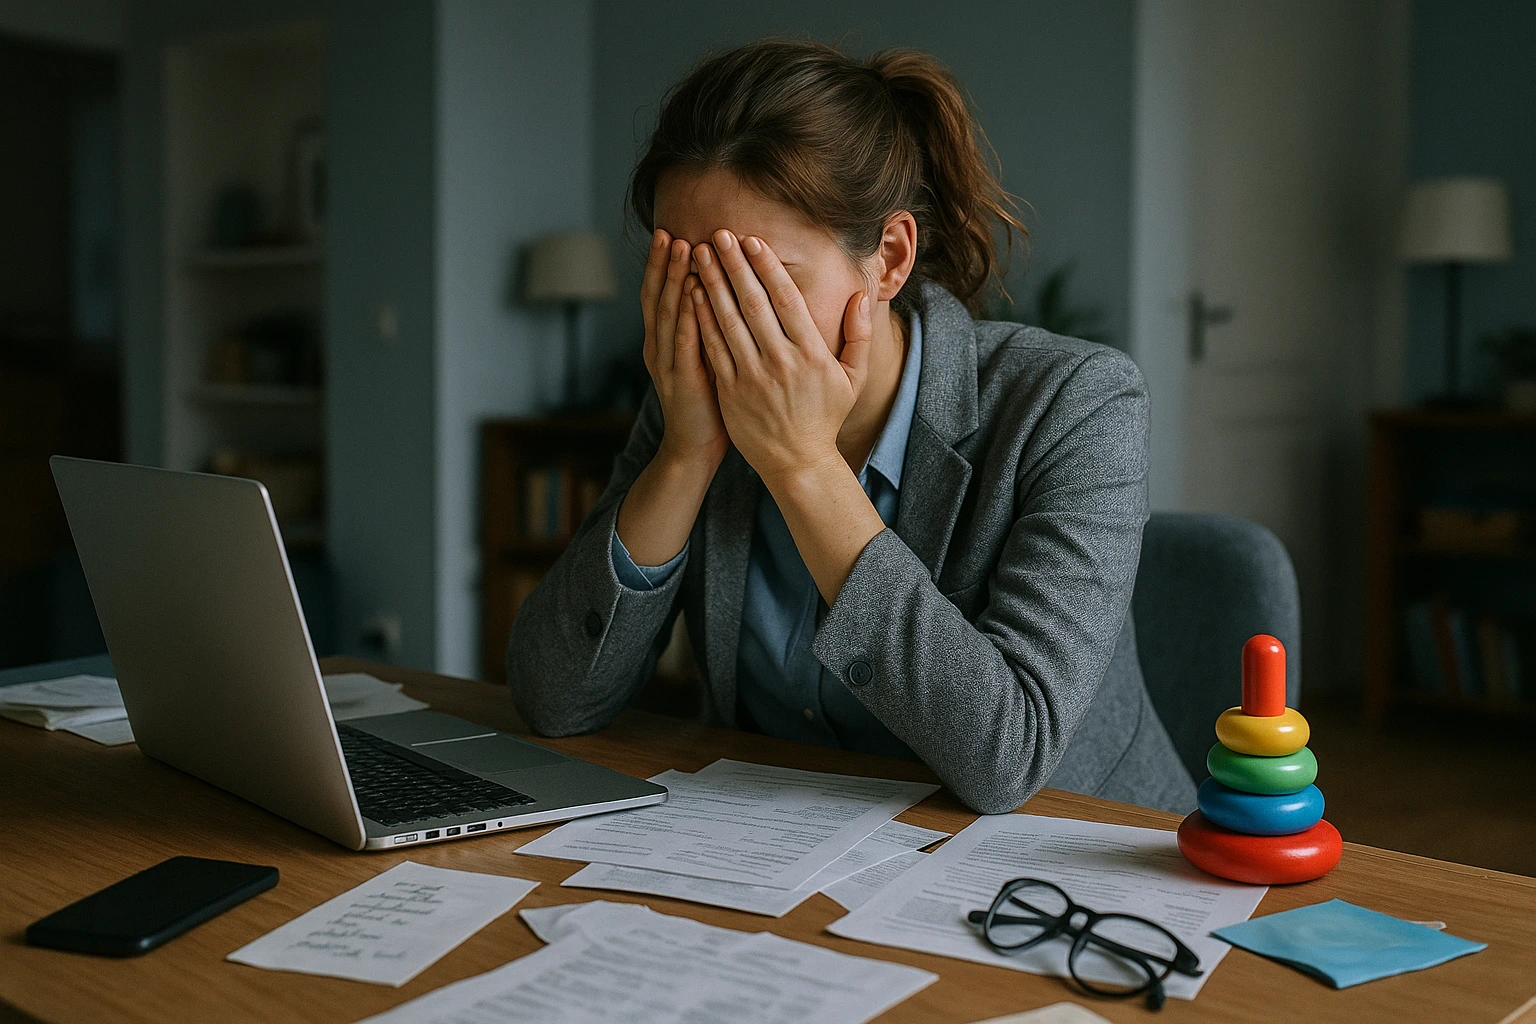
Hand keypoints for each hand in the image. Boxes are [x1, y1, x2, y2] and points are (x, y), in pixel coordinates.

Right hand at [640, 229, 727, 470]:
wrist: (695, 447)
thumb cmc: (709, 401)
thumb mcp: (706, 357)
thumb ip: (708, 326)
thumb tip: (723, 291)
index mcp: (664, 341)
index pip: (660, 295)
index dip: (663, 265)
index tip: (671, 233)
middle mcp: (659, 347)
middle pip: (657, 297)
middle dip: (663, 263)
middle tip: (670, 232)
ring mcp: (667, 363)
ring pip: (667, 313)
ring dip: (673, 279)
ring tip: (682, 249)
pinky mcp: (682, 380)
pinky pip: (683, 341)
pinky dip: (687, 314)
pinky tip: (693, 291)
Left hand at [689, 229, 872, 485]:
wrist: (797, 461)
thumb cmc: (825, 417)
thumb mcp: (853, 378)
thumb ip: (859, 335)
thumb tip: (861, 295)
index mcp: (811, 354)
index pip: (786, 300)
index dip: (768, 268)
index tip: (753, 242)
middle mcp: (780, 362)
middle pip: (753, 304)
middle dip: (734, 266)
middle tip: (718, 235)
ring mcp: (752, 377)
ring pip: (728, 321)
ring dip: (712, 284)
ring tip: (699, 256)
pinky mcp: (730, 391)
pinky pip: (714, 348)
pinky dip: (701, 319)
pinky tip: (692, 295)